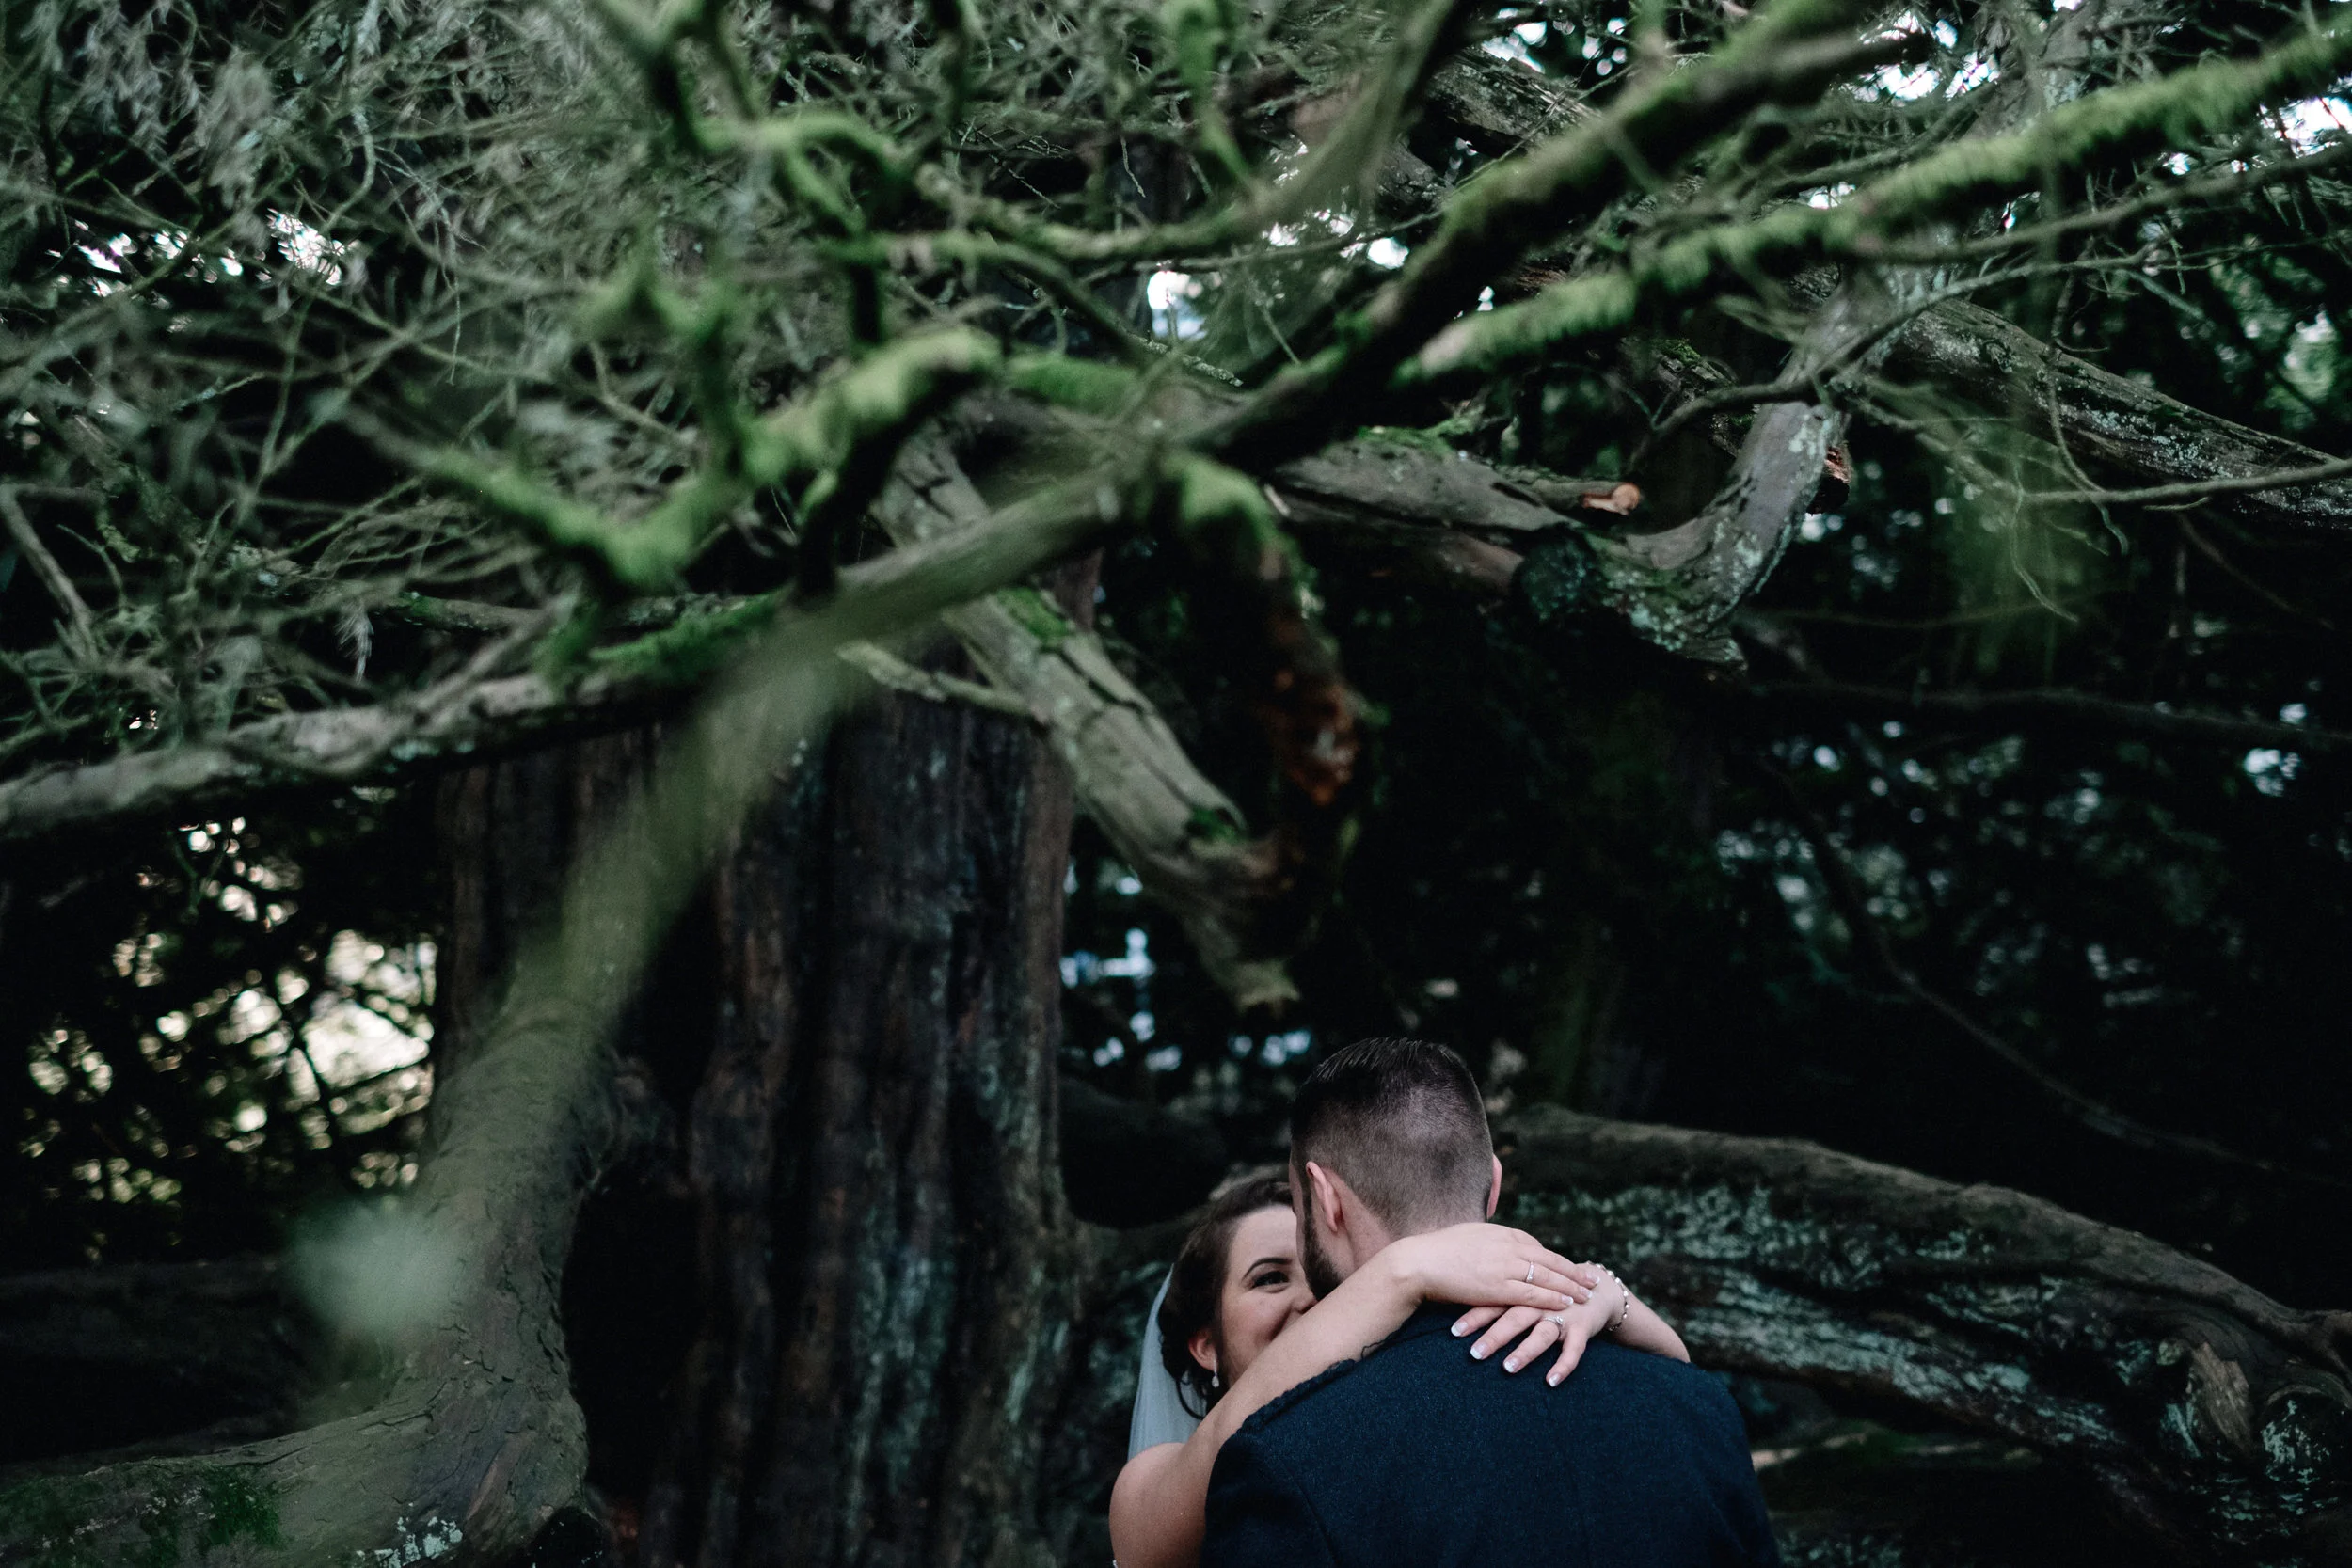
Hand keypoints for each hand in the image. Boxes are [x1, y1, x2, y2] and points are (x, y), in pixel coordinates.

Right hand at [1388, 1223, 1596, 1316]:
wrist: (1418, 1262)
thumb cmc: (1435, 1252)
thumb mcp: (1465, 1236)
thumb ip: (1483, 1241)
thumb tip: (1487, 1244)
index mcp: (1499, 1233)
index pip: (1534, 1246)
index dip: (1554, 1259)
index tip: (1568, 1266)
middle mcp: (1507, 1246)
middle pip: (1548, 1259)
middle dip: (1572, 1270)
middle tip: (1591, 1278)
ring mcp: (1504, 1266)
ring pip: (1547, 1277)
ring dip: (1570, 1286)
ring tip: (1587, 1294)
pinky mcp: (1498, 1287)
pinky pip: (1533, 1293)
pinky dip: (1552, 1298)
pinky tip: (1566, 1304)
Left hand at [1450, 1269, 1626, 1384]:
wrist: (1596, 1288)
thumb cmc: (1548, 1294)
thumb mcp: (1524, 1291)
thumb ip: (1497, 1297)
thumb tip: (1454, 1302)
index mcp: (1522, 1292)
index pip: (1494, 1303)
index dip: (1474, 1317)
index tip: (1454, 1332)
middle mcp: (1540, 1303)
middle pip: (1514, 1318)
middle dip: (1495, 1336)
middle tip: (1475, 1354)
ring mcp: (1562, 1315)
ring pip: (1542, 1334)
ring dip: (1525, 1351)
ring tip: (1508, 1368)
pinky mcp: (1582, 1329)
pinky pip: (1574, 1350)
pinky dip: (1563, 1366)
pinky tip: (1550, 1381)